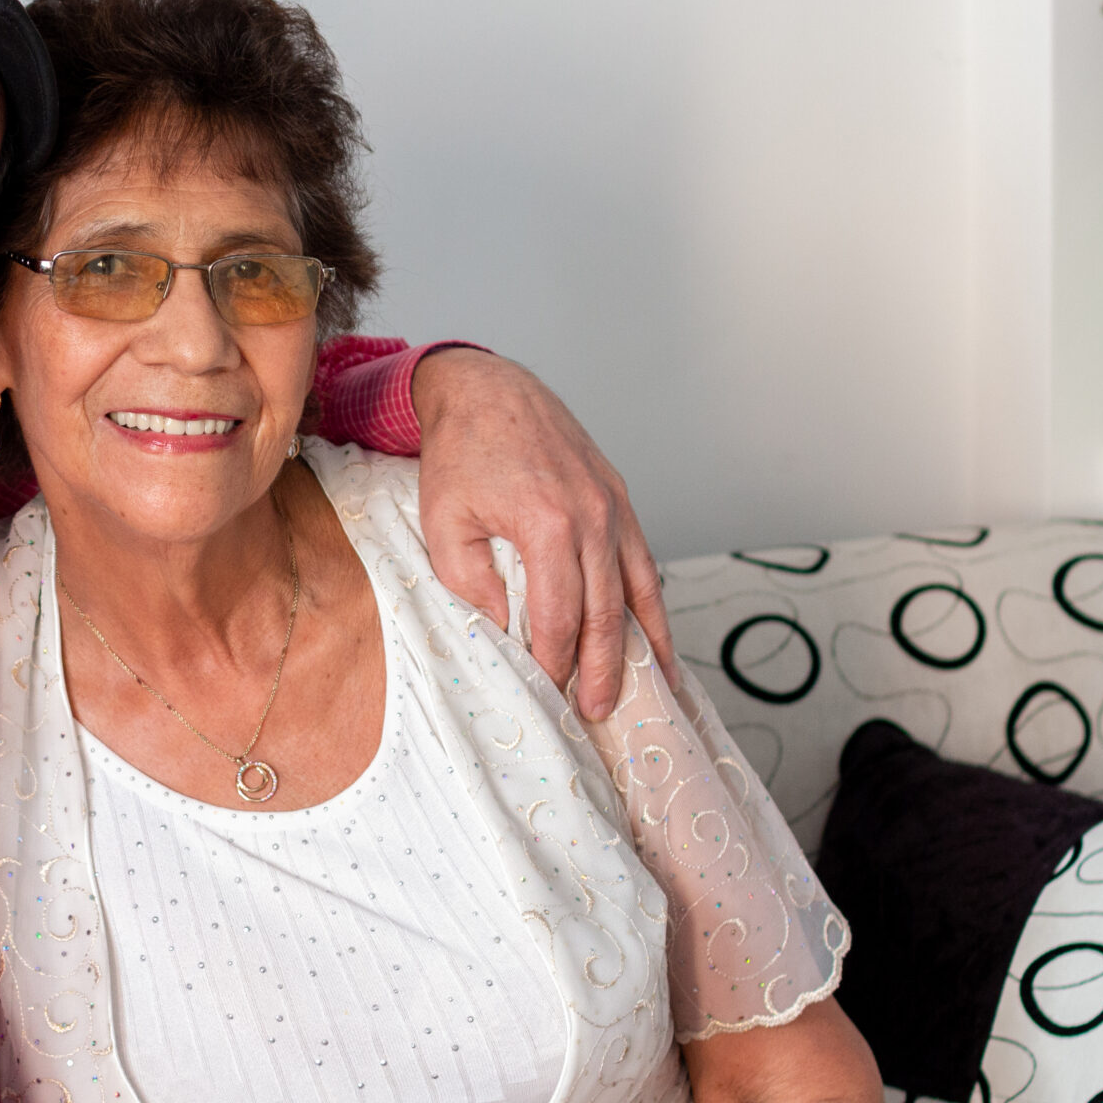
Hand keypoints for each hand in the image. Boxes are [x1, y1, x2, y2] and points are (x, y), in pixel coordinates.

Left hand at [410, 346, 674, 720]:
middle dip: (603, 669)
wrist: (489, 389)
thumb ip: (468, 580)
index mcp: (547, 524)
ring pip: (638, 590)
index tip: (548, 694)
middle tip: (596, 712)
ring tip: (645, 690)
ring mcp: (614, 507)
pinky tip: (658, 636)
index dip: (554, 662)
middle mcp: (593, 517)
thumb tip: (501, 629)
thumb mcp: (444, 520)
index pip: (557, 616)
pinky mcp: (621, 499)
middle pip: (605, 612)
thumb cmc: (461, 454)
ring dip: (641, 645)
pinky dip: (653, 603)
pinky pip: (643, 562)